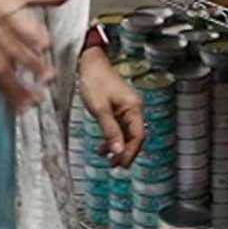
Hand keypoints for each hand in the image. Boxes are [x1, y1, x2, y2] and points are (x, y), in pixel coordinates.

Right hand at [0, 0, 70, 112]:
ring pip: (3, 70)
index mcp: (8, 13)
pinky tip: (17, 108)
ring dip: (18, 88)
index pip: (20, 25)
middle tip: (48, 79)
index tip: (46, 45)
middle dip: (31, 66)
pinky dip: (5, 95)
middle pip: (14, 51)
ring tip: (34, 102)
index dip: (32, 35)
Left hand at [78, 49, 144, 168]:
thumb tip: (118, 151)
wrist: (89, 62)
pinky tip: (103, 147)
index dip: (130, 152)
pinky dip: (113, 138)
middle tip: (115, 166)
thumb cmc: (95, 80)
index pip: (138, 136)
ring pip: (126, 134)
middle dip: (125, 152)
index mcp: (134, 108)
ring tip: (108, 161)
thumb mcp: (100, 109)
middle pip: (134, 136)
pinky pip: (119, 127)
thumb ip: (110, 131)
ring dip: (118, 147)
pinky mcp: (118, 108)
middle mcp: (133, 109)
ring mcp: (126, 108)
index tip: (121, 164)